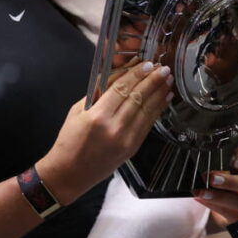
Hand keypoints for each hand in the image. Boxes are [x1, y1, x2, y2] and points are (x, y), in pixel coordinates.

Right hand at [39, 61, 172, 199]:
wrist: (69, 174)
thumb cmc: (69, 141)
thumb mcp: (78, 110)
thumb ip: (100, 91)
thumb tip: (120, 74)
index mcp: (97, 116)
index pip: (122, 88)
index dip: (137, 74)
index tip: (148, 64)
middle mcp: (114, 128)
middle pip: (138, 97)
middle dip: (153, 80)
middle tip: (164, 68)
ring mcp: (126, 139)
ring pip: (147, 110)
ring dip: (159, 93)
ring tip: (168, 80)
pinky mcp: (132, 148)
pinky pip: (148, 124)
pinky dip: (158, 109)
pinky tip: (164, 98)